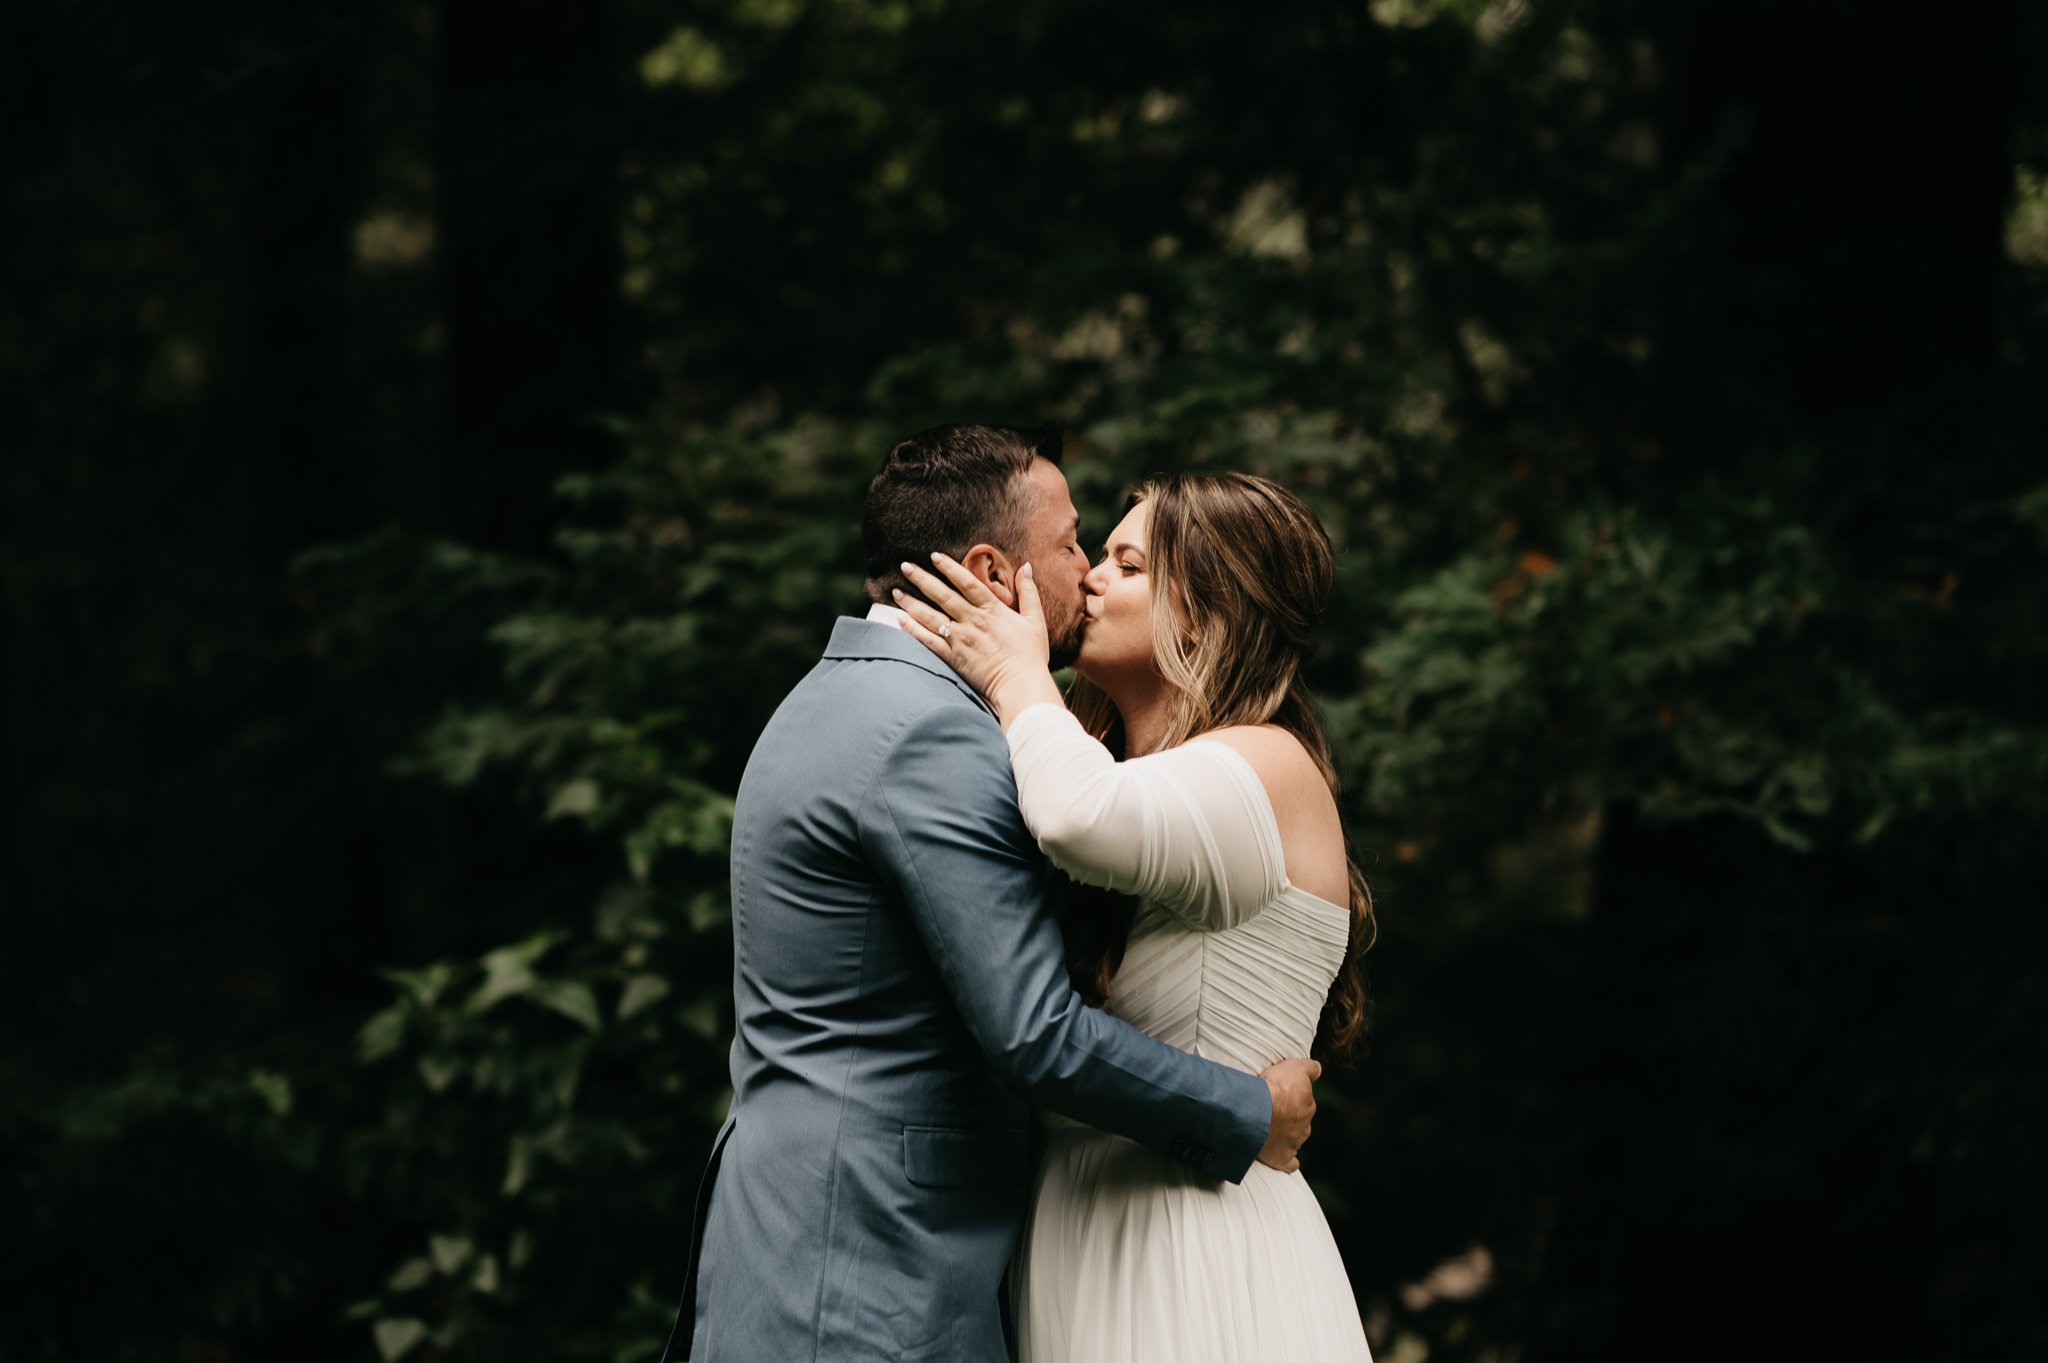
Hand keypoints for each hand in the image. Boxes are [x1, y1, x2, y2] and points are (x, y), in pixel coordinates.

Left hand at [893, 554, 1062, 723]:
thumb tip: (1026, 567)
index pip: (967, 583)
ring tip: (896, 592)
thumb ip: (1029, 592)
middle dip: (922, 579)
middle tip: (905, 567)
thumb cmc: (1031, 655)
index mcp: (992, 610)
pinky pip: (929, 642)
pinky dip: (914, 631)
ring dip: (912, 603)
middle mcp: (973, 621)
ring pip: (931, 617)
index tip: (934, 556)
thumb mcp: (1035, 620)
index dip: (950, 568)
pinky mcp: (954, 658)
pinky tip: (900, 621)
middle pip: (943, 595)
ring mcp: (961, 640)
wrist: (1021, 685)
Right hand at [1256, 1057, 1320, 1172]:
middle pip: (1300, 1122)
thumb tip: (1318, 1069)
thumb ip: (1309, 1068)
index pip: (1304, 1102)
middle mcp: (1304, 1126)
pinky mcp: (1281, 1158)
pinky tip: (1285, 1160)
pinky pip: (1289, 1163)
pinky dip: (1288, 1162)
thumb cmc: (1275, 1088)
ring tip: (1269, 1130)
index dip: (1293, 1098)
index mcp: (1307, 1106)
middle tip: (1272, 1110)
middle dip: (1290, 1117)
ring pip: (1295, 1140)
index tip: (1282, 1095)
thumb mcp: (1295, 1067)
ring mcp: (1293, 1143)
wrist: (1257, 1112)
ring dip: (1286, 1136)